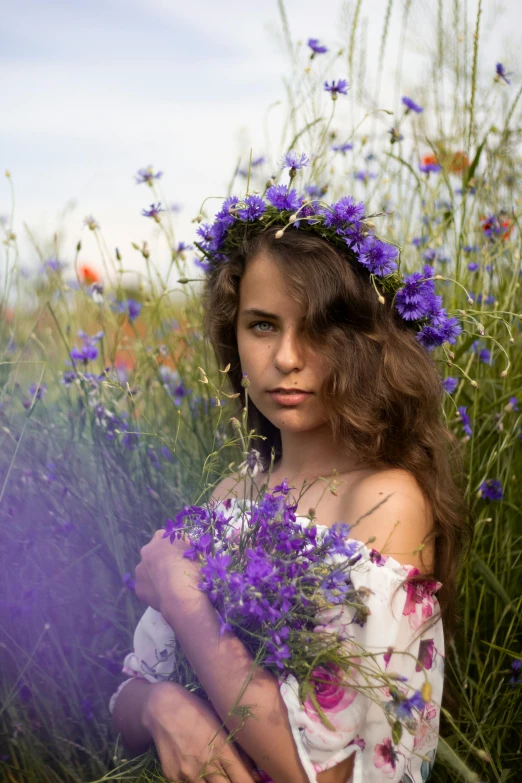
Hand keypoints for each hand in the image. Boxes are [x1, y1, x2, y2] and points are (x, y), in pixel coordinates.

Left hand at [134, 529, 199, 611]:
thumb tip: (187, 546)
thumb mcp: (198, 552)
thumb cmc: (193, 569)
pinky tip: (164, 595)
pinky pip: (146, 586)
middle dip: (160, 558)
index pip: (163, 535)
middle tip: (174, 569)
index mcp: (161, 541)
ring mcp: (140, 571)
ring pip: (147, 570)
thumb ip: (190, 546)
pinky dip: (153, 589)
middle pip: (152, 552)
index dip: (171, 543)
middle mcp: (146, 553)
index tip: (180, 552)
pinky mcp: (139, 588)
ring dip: (155, 574)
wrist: (182, 595)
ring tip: (168, 585)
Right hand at [142, 681, 261, 782]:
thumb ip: (239, 750)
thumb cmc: (198, 710)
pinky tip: (197, 770)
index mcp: (223, 749)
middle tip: (234, 778)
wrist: (163, 707)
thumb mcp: (222, 724)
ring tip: (216, 775)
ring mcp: (188, 774)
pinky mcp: (173, 777)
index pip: (244, 780)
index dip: (250, 782)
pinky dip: (197, 782)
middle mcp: (206, 765)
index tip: (252, 780)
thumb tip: (254, 772)